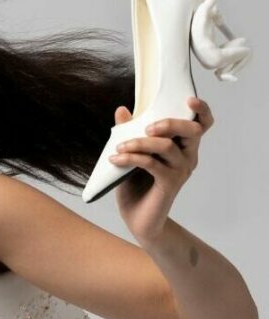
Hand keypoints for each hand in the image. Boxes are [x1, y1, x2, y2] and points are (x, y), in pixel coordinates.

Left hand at [109, 96, 213, 243]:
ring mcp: (181, 171)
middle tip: (146, 128)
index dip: (201, 110)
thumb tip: (122, 110)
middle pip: (191, 130)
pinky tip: (116, 158)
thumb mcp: (132, 154)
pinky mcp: (169, 184)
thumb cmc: (136, 185)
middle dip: (169, 122)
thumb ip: (129, 132)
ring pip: (166, 146)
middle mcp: (188, 157)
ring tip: (119, 146)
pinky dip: (131, 157)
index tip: (189, 99)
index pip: (201, 124)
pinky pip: (151, 163)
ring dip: (140, 142)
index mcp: (184, 146)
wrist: (137, 219)